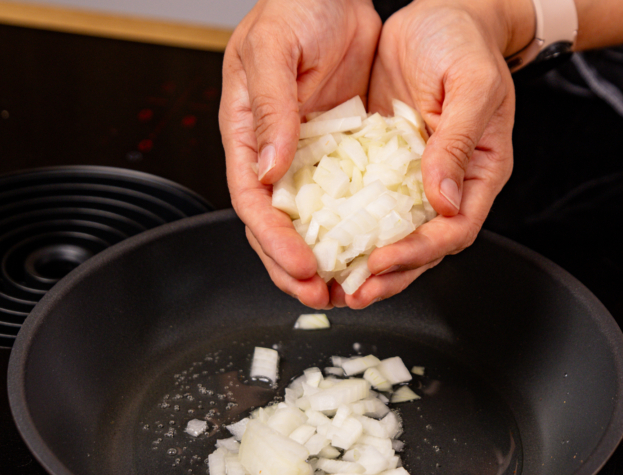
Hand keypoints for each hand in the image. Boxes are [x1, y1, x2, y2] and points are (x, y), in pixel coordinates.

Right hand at [220, 0, 381, 308]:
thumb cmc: (294, 8)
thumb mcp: (274, 50)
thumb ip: (271, 110)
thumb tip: (271, 170)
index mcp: (248, 135)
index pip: (253, 202)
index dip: (274, 241)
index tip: (301, 267)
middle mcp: (276, 154)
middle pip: (278, 226)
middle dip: (296, 266)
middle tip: (324, 297)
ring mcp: (310, 156)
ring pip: (314, 221)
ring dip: (328, 257)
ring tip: (348, 288)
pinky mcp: (343, 151)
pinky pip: (349, 197)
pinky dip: (357, 227)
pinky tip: (374, 248)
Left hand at [331, 0, 532, 308]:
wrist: (441, 14)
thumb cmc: (466, 44)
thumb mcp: (471, 86)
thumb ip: (458, 142)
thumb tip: (445, 200)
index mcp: (478, 173)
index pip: (453, 230)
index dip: (419, 252)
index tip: (383, 261)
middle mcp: (446, 183)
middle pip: (421, 246)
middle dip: (387, 274)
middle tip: (352, 292)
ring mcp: (412, 176)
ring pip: (390, 232)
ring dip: (363, 261)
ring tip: (332, 282)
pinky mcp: (383, 162)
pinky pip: (364, 201)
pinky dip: (345, 223)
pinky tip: (319, 237)